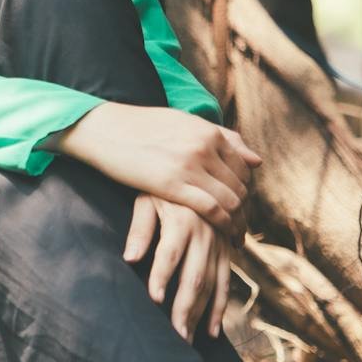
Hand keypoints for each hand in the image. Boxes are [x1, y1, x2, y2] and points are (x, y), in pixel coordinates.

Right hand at [50, 102, 259, 230]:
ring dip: (238, 222)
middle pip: (240, 185)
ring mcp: (190, 165)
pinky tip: (222, 235)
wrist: (104, 130)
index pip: (243, 166)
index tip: (242, 206)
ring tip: (235, 237)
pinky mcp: (172, 185)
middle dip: (245, 211)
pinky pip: (212, 209)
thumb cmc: (140, 127)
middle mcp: (204, 147)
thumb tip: (257, 161)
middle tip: (241, 228)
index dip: (246, 190)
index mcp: (208, 132)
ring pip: (232, 200)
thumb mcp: (184, 124)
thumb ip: (222, 139)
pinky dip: (223, 224)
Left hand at [123, 196, 233, 340]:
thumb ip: (140, 229)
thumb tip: (129, 258)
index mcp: (182, 222)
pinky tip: (213, 332)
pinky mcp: (227, 252)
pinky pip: (226, 284)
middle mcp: (204, 236)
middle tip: (176, 337)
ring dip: (200, 315)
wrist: (202, 172)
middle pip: (194, 277)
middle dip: (184, 309)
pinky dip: (220, 309)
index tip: (154, 300)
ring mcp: (218, 246)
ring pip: (211, 286)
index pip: (170, 254)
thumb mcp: (146, 199)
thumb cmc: (163, 189)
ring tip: (188, 340)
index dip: (162, 277)